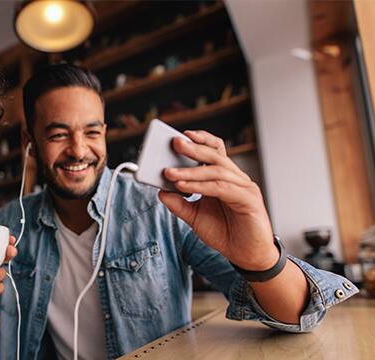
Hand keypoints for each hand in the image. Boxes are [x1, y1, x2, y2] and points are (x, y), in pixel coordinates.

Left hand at [158, 130, 277, 269]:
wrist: (247, 256)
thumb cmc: (225, 233)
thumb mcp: (195, 218)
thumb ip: (179, 204)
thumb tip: (160, 191)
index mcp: (225, 178)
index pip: (215, 150)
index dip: (200, 140)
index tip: (179, 136)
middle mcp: (236, 179)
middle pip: (215, 155)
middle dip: (194, 148)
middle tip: (175, 143)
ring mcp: (245, 188)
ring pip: (216, 171)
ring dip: (191, 171)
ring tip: (170, 172)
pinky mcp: (249, 200)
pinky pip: (221, 188)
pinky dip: (201, 186)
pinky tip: (184, 186)